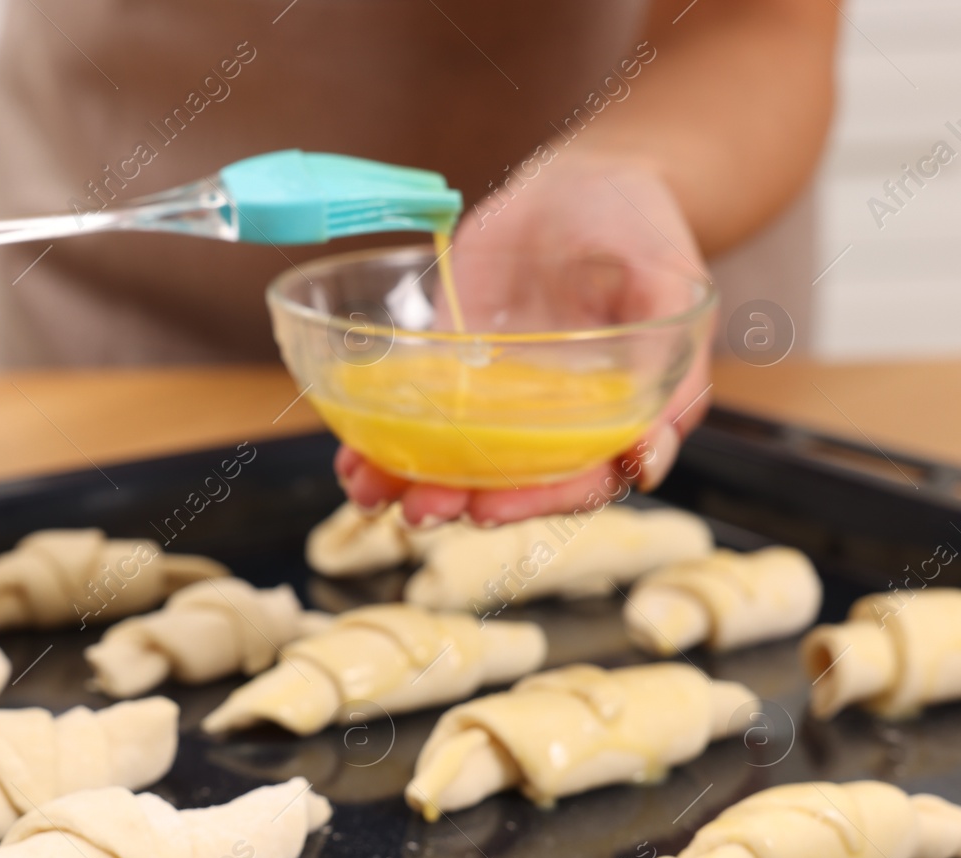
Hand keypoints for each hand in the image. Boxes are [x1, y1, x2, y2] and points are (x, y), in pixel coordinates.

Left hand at [339, 151, 712, 525]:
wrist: (583, 181)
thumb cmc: (641, 230)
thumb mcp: (671, 287)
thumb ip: (669, 367)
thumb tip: (649, 460)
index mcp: (612, 415)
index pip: (574, 481)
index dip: (533, 501)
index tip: (488, 508)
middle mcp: (551, 418)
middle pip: (505, 480)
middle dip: (459, 502)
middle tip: (420, 510)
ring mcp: (497, 396)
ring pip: (455, 458)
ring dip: (411, 482)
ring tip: (370, 491)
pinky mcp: (451, 366)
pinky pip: (417, 412)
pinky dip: (383, 438)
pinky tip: (352, 455)